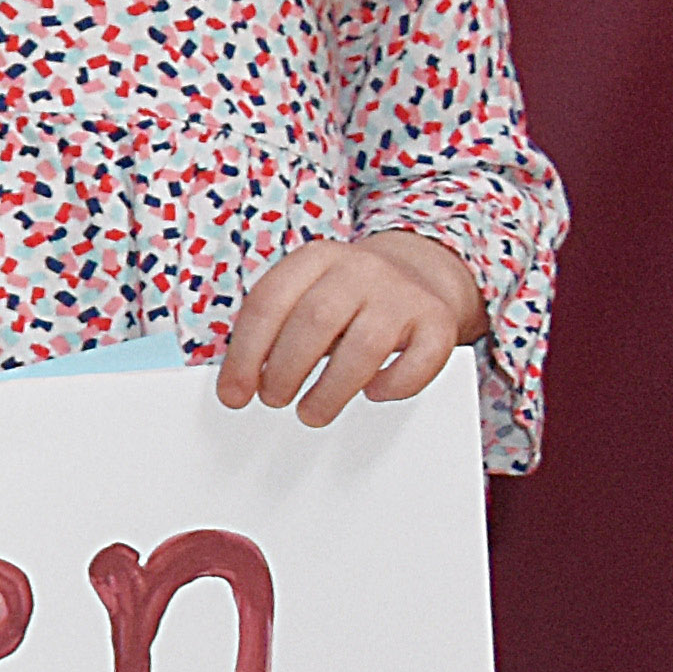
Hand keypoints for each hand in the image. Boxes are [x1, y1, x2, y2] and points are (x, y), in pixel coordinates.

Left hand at [221, 230, 485, 426]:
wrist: (417, 271)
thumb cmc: (346, 298)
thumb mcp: (304, 295)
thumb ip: (273, 331)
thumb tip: (240, 386)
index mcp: (315, 258)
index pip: (268, 303)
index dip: (245, 354)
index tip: (234, 394)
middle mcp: (361, 268)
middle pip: (315, 321)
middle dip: (285, 370)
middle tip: (273, 400)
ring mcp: (403, 293)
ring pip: (366, 345)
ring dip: (331, 389)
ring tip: (311, 412)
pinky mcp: (438, 320)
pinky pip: (420, 359)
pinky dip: (394, 385)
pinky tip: (373, 392)